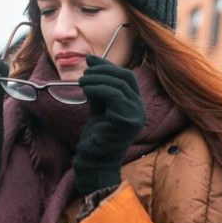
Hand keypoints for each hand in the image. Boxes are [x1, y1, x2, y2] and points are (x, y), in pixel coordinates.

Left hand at [74, 56, 145, 194]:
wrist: (94, 161)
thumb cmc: (96, 136)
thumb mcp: (98, 106)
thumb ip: (98, 87)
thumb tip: (92, 62)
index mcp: (134, 104)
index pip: (126, 77)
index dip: (109, 66)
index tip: (90, 61)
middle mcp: (139, 109)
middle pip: (126, 77)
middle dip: (104, 70)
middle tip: (85, 73)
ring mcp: (136, 115)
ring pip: (120, 85)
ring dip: (98, 79)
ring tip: (82, 82)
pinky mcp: (127, 121)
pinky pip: (114, 96)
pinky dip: (98, 88)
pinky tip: (86, 90)